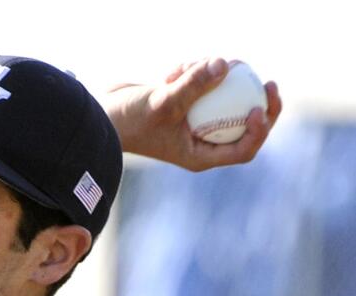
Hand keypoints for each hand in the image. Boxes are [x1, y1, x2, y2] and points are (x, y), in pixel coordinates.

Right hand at [105, 58, 281, 171]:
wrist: (102, 116)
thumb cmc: (130, 120)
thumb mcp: (163, 102)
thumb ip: (193, 84)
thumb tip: (225, 64)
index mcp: (201, 155)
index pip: (244, 149)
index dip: (260, 129)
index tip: (259, 105)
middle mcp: (201, 141)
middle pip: (244, 124)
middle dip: (257, 101)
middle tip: (267, 81)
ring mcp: (195, 121)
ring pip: (224, 97)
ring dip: (215, 76)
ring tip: (190, 67)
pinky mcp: (186, 103)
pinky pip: (205, 84)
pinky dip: (195, 72)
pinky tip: (172, 71)